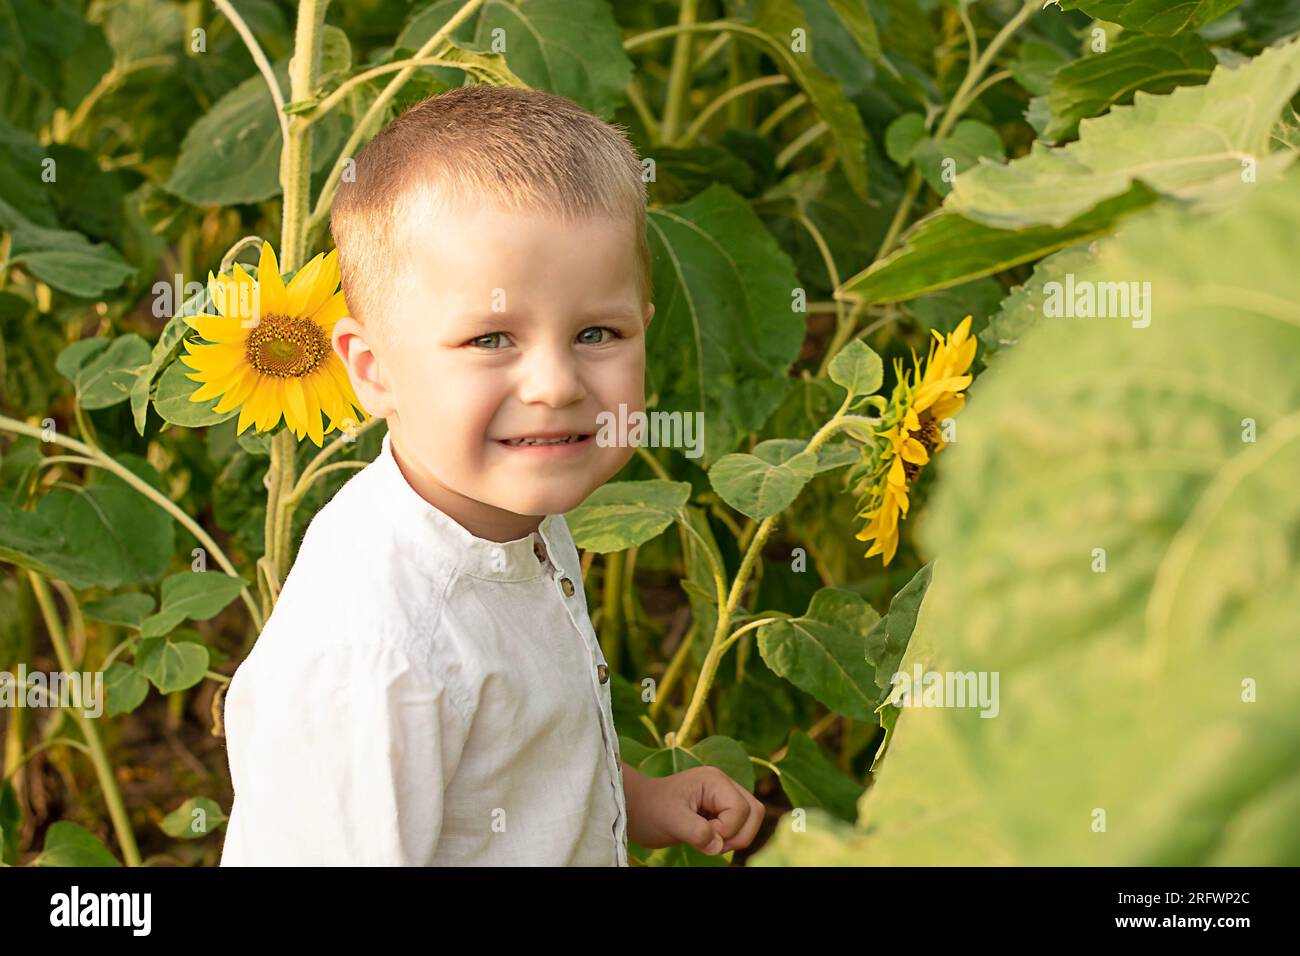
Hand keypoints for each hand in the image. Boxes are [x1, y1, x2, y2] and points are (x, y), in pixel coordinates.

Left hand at [623, 764, 765, 855]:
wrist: (637, 809)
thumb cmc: (650, 810)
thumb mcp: (670, 821)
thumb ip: (696, 832)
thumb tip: (718, 845)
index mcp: (714, 780)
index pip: (741, 809)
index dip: (726, 830)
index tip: (701, 836)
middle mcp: (723, 784)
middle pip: (755, 811)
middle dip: (737, 834)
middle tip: (709, 841)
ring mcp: (723, 796)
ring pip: (752, 819)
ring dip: (735, 837)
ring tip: (708, 840)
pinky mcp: (720, 809)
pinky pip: (741, 825)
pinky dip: (729, 838)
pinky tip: (706, 837)